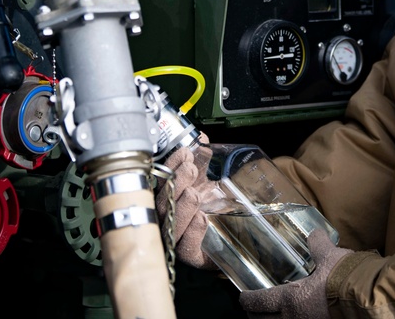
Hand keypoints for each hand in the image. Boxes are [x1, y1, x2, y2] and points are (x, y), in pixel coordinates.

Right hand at [155, 144, 215, 268]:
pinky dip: (193, 232)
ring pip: (170, 226)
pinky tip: (201, 218)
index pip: (159, 182)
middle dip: (175, 184)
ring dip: (182, 206)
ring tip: (195, 193)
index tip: (185, 153)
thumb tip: (200, 138)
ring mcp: (178, 239)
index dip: (169, 166)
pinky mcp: (193, 256)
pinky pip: (187, 248)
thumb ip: (202, 161)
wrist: (235, 235)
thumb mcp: (207, 180)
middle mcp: (168, 220)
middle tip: (191, 170)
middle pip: (160, 204)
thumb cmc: (213, 208)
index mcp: (168, 199)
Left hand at [239, 229, 351, 318]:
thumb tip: (314, 233)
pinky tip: (296, 318)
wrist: (366, 297)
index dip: (248, 300)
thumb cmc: (343, 277)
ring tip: (271, 317)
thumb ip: (318, 244)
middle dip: (256, 316)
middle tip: (253, 309)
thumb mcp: (328, 255)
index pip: (260, 302)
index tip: (242, 297)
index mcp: (291, 299)